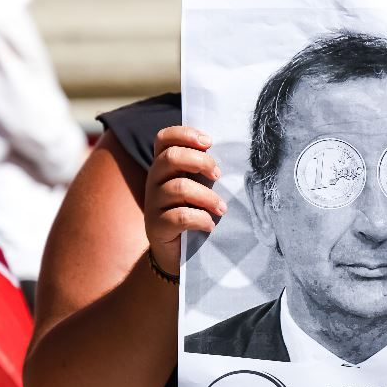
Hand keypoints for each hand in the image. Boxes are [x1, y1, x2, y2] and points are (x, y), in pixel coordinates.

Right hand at [144, 126, 224, 275]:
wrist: (176, 252)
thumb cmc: (192, 212)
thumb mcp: (197, 186)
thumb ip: (204, 169)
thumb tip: (233, 153)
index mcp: (164, 166)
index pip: (164, 138)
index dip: (185, 134)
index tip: (209, 141)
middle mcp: (154, 181)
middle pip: (170, 158)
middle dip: (200, 162)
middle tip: (218, 175)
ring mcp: (153, 204)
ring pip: (178, 188)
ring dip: (207, 197)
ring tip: (221, 208)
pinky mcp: (156, 226)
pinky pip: (180, 216)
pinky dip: (200, 219)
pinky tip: (210, 225)